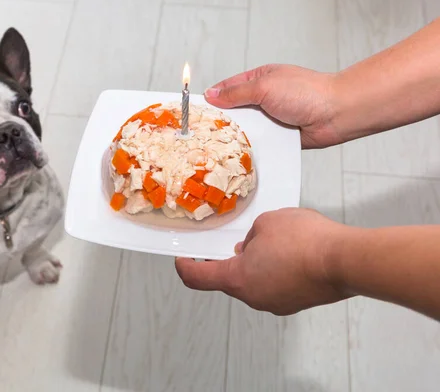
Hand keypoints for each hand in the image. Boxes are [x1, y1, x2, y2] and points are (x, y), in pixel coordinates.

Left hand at [175, 208, 351, 314]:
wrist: (345, 260)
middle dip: (229, 260)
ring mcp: (276, 303)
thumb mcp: (266, 223)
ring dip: (255, 264)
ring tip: (272, 242)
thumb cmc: (304, 240)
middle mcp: (253, 297)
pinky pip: (275, 285)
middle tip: (235, 241)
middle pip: (229, 279)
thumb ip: (250, 236)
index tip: (181, 260)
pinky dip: (274, 271)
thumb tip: (250, 247)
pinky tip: (289, 253)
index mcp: (237, 279)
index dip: (185, 267)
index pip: (198, 278)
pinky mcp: (296, 302)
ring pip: (254, 282)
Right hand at [205, 64, 341, 148]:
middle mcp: (264, 99)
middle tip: (202, 134)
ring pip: (246, 130)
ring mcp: (271, 119)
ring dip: (238, 137)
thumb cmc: (305, 92)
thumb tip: (211, 95)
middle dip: (222, 122)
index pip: (227, 89)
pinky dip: (253, 148)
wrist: (336, 114)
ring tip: (218, 148)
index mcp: (259, 80)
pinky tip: (241, 155)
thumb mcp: (264, 86)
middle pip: (234, 112)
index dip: (211, 99)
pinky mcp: (279, 137)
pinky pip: (260, 143)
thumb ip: (236, 93)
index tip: (195, 112)